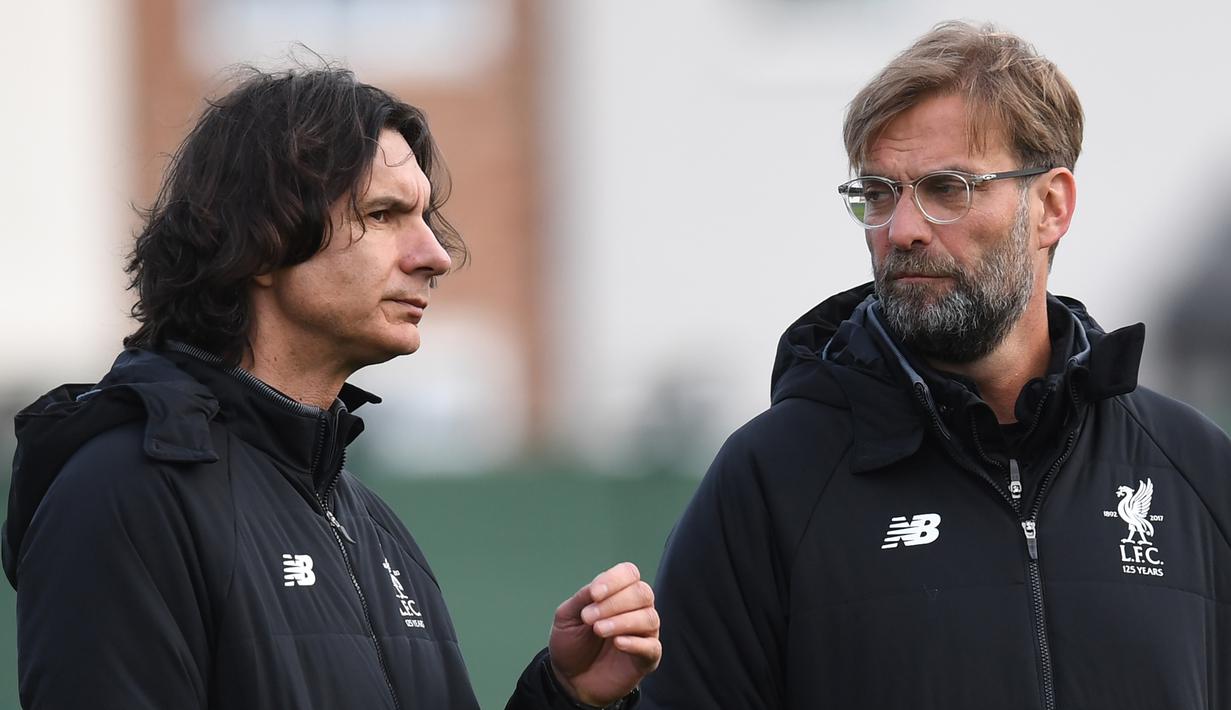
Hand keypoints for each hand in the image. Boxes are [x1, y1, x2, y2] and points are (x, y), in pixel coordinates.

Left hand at [548, 561, 661, 706]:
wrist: (568, 679)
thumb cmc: (571, 643)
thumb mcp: (567, 616)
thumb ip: (582, 598)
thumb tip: (598, 586)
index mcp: (618, 593)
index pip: (629, 573)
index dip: (614, 580)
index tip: (594, 595)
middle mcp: (636, 609)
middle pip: (642, 593)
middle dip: (615, 602)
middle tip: (589, 618)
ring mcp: (644, 634)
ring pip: (649, 618)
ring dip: (622, 621)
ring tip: (598, 630)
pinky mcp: (647, 658)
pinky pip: (651, 646)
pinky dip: (635, 642)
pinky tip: (617, 643)